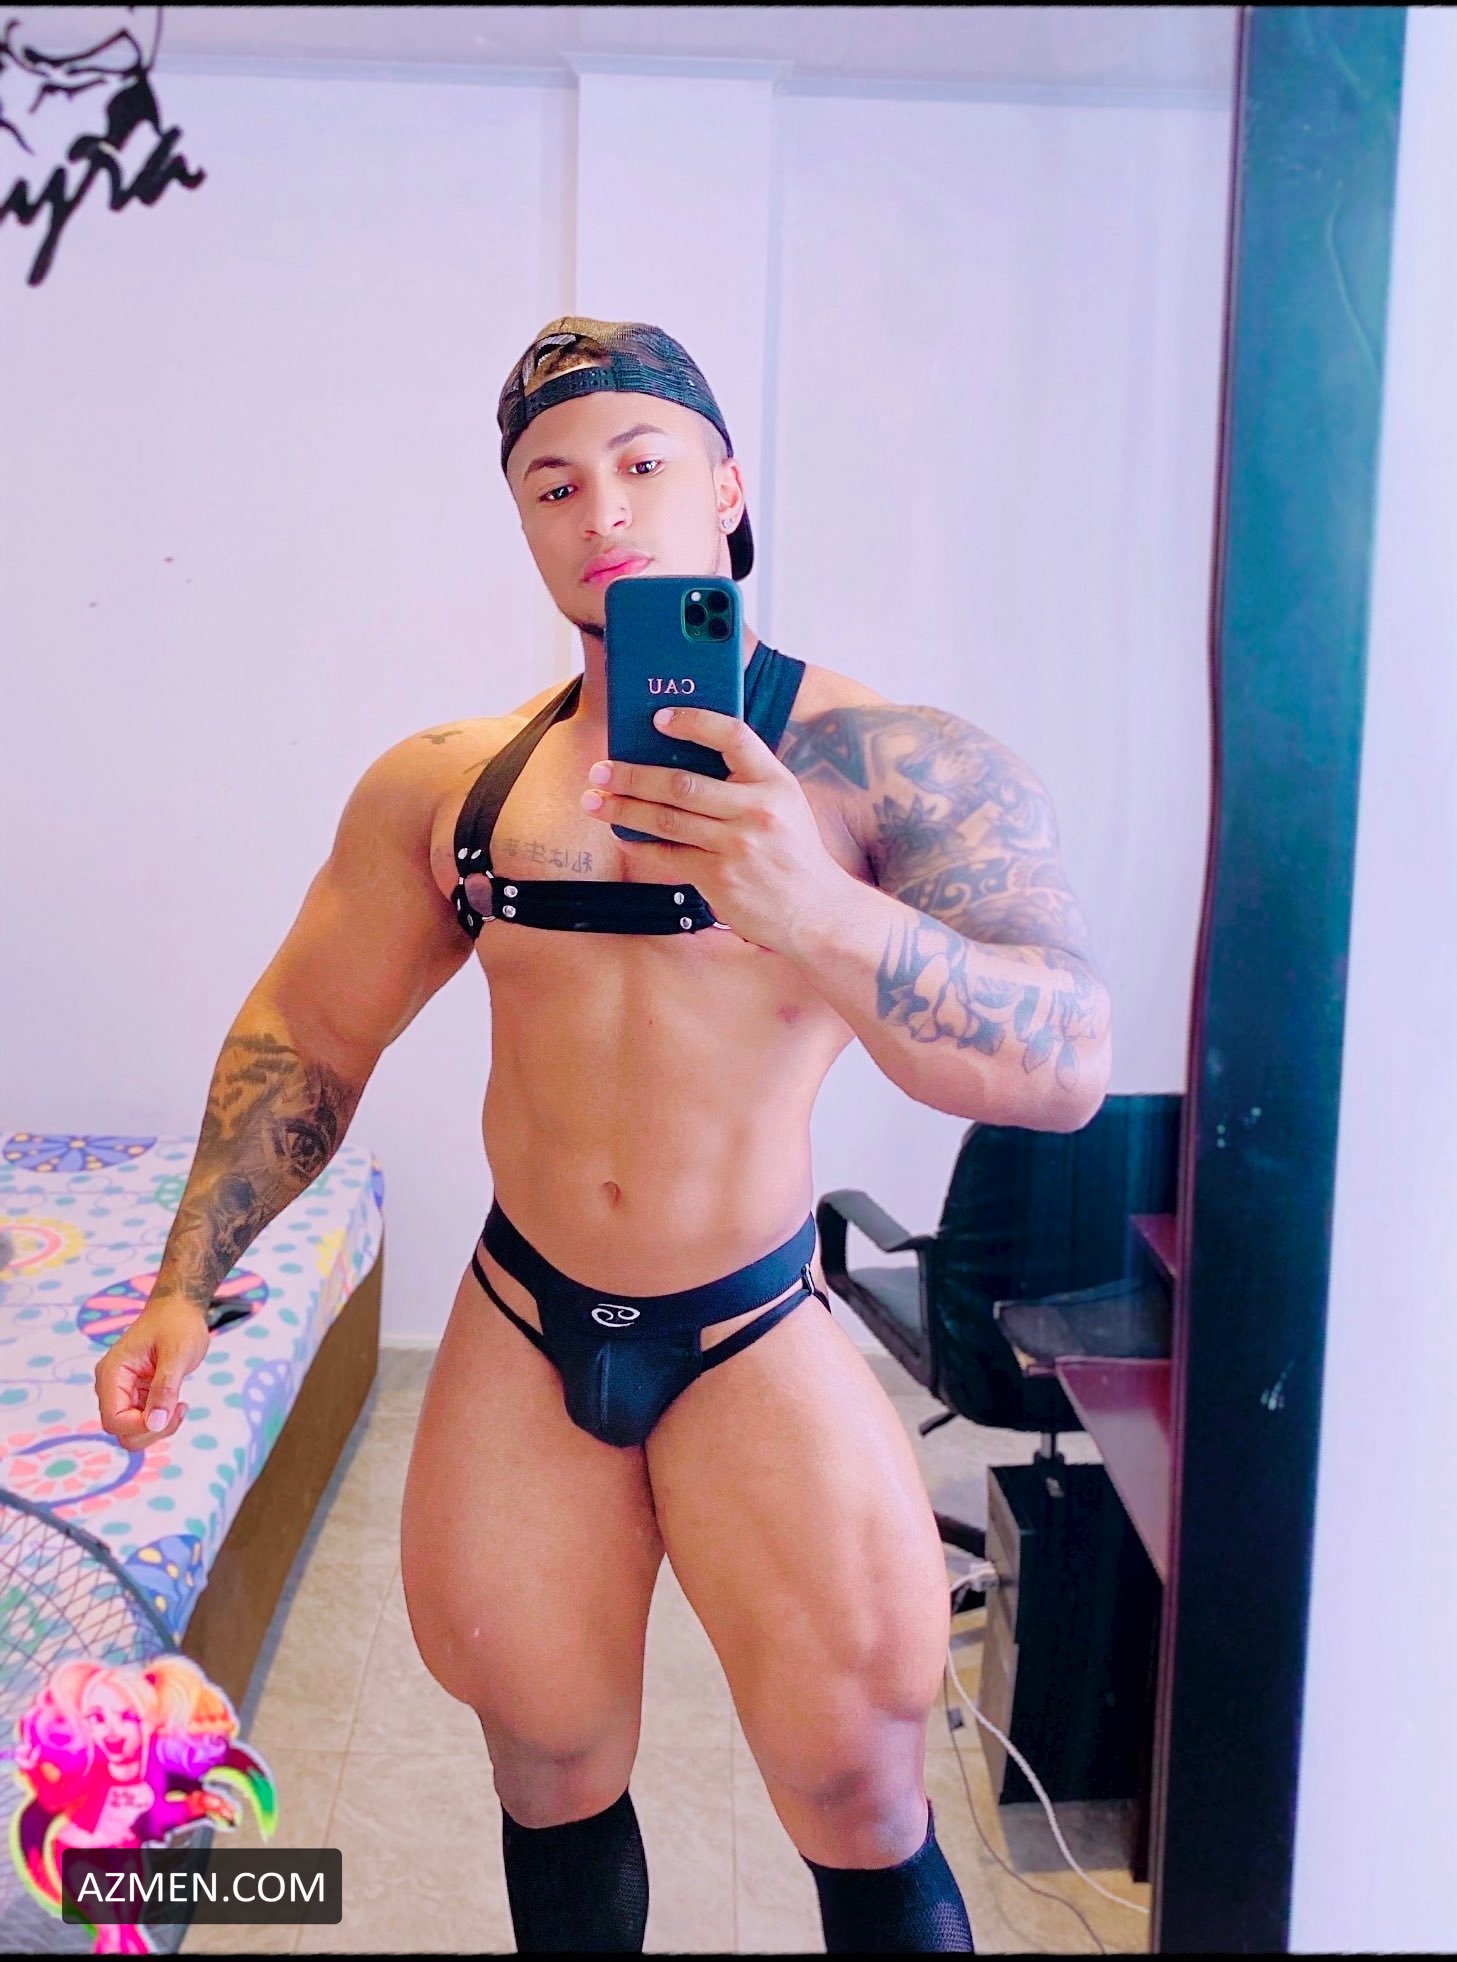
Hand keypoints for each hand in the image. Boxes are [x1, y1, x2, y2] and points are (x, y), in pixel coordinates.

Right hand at [95, 1293, 210, 1450]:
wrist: (179, 1308)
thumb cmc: (177, 1324)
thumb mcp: (177, 1354)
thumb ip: (165, 1388)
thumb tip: (155, 1423)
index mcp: (112, 1373)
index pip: (114, 1419)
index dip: (141, 1425)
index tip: (170, 1413)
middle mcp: (111, 1385)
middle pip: (120, 1429)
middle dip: (151, 1429)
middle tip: (180, 1408)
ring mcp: (122, 1391)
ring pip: (131, 1429)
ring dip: (157, 1427)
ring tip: (180, 1405)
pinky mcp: (135, 1394)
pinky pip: (142, 1420)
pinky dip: (160, 1420)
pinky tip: (178, 1404)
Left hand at [579, 705, 851, 952]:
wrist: (818, 912)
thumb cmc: (794, 855)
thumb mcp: (785, 805)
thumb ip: (745, 783)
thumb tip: (679, 762)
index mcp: (776, 782)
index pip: (732, 735)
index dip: (693, 722)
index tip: (659, 718)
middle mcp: (757, 810)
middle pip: (681, 782)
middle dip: (632, 775)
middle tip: (601, 770)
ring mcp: (737, 845)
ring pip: (666, 819)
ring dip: (623, 808)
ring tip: (595, 800)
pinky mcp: (720, 878)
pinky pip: (668, 855)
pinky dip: (641, 844)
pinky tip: (624, 836)